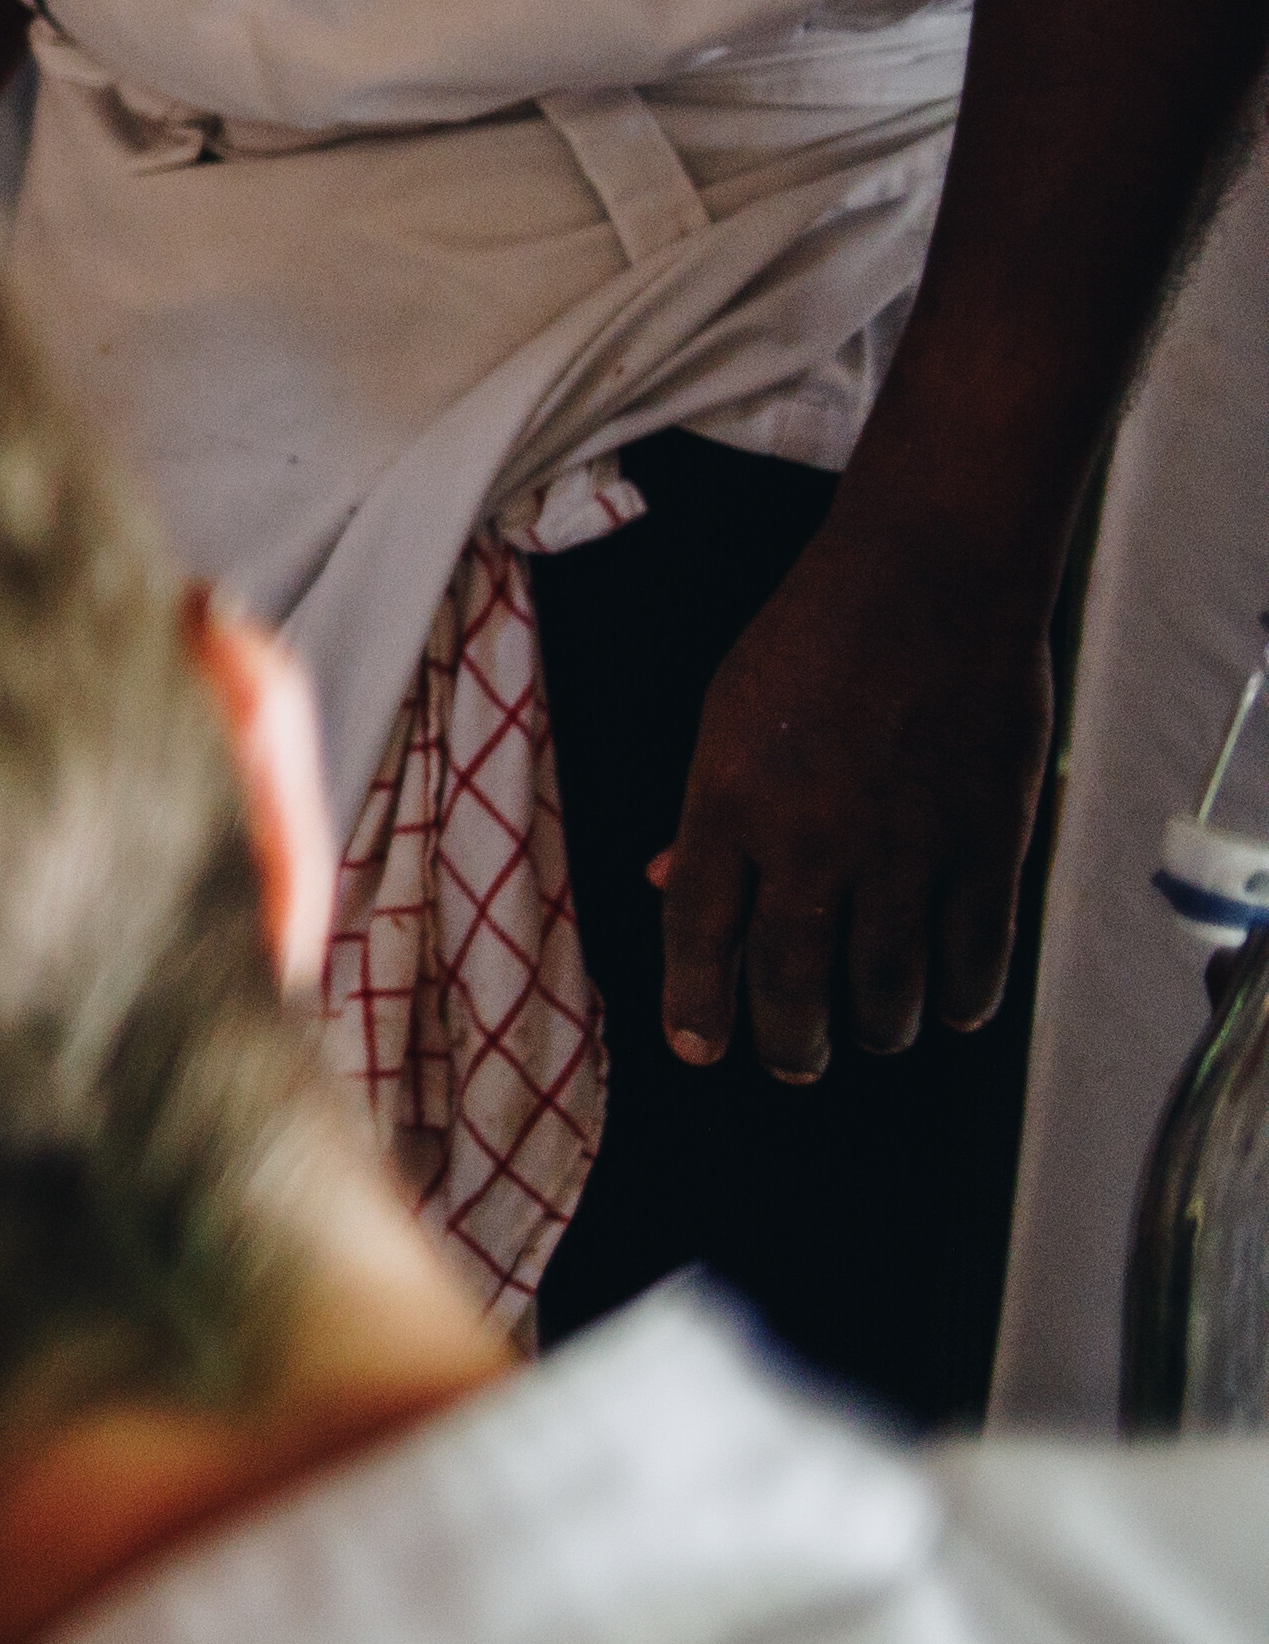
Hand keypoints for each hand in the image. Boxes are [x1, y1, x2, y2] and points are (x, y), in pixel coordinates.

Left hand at [653, 502, 1056, 1077]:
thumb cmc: (812, 638)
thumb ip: (700, 808)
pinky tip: (948, 1009)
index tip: (698, 1049)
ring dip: (874, 1029)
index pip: (698, 934)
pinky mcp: (985, 846)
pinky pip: (973, 958)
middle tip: (793, 1063)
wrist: (928, 580)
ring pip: (885, 990)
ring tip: (869, 1035)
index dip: (695, 1004)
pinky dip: (960, 1000)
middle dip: (789, 1045)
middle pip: (791, 985)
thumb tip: (658, 883)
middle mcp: (810, 842)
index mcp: (728, 804)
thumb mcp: (725, 714)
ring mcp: (902, 850)